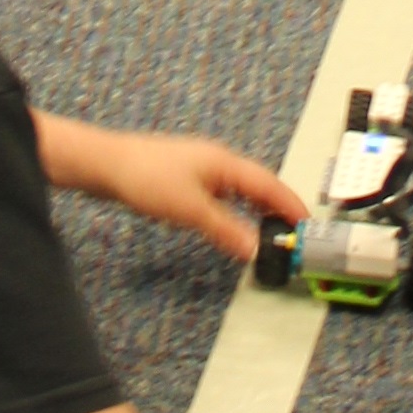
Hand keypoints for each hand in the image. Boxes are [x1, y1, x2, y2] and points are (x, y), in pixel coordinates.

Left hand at [36, 117, 306, 265]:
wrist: (105, 165)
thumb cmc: (147, 179)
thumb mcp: (191, 210)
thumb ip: (226, 230)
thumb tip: (256, 251)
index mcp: (225, 163)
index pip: (269, 184)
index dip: (290, 206)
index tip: (307, 226)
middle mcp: (217, 161)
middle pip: (258, 184)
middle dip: (277, 207)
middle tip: (292, 232)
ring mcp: (200, 167)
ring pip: (239, 188)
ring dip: (256, 208)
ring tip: (268, 230)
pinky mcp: (184, 177)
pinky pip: (221, 192)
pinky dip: (234, 208)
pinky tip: (229, 221)